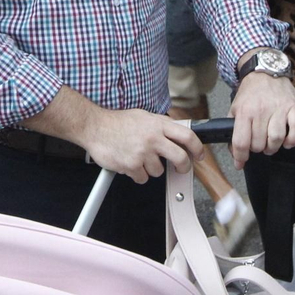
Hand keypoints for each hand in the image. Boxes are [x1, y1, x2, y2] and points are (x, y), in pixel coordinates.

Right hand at [80, 108, 203, 184]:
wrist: (95, 127)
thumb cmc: (117, 122)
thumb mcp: (143, 116)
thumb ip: (160, 126)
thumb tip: (176, 134)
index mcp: (158, 124)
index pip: (187, 135)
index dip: (198, 148)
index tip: (199, 155)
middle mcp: (153, 138)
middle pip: (180, 158)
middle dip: (183, 167)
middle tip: (181, 168)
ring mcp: (143, 153)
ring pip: (159, 171)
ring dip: (150, 168)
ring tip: (139, 157)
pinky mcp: (132, 166)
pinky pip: (142, 178)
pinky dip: (137, 174)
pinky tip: (130, 163)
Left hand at [228, 72, 294, 168]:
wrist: (266, 71)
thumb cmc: (250, 93)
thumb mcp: (235, 108)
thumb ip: (233, 129)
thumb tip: (234, 153)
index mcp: (244, 111)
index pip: (241, 142)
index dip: (240, 157)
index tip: (240, 163)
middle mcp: (261, 111)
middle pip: (260, 144)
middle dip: (258, 149)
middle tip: (258, 144)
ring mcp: (279, 109)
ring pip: (277, 139)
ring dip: (273, 147)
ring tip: (270, 144)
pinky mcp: (294, 107)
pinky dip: (293, 140)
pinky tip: (287, 141)